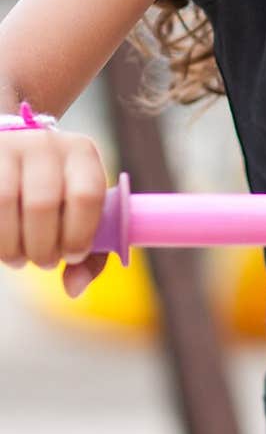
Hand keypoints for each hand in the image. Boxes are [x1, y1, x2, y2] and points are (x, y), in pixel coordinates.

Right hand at [0, 128, 109, 297]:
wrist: (18, 150)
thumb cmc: (58, 192)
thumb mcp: (82, 212)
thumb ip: (89, 254)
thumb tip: (73, 289)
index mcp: (81, 153)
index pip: (86, 194)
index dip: (79, 234)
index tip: (72, 256)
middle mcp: (46, 144)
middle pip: (42, 203)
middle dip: (42, 247)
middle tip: (43, 262)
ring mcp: (9, 147)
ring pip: (4, 201)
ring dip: (10, 245)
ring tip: (18, 258)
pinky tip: (1, 244)